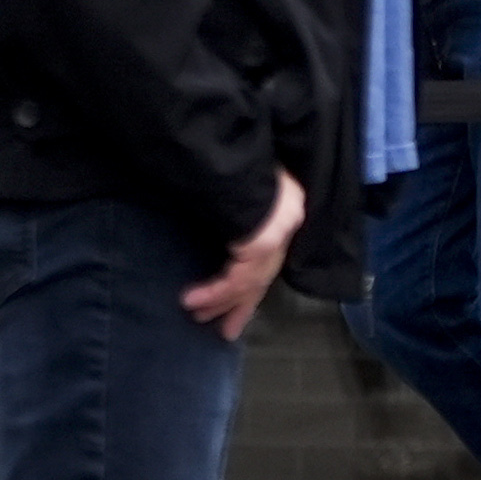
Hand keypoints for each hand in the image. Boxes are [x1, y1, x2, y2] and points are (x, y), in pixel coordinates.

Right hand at [185, 168, 307, 342]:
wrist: (232, 151)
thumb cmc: (233, 161)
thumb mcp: (237, 184)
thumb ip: (235, 208)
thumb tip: (228, 230)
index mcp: (284, 208)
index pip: (267, 253)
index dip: (251, 279)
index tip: (237, 300)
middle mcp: (286, 222)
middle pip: (263, 273)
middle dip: (239, 302)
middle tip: (224, 328)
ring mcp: (277, 232)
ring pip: (249, 280)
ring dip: (220, 300)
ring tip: (197, 313)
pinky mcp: (261, 242)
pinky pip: (237, 277)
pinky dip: (215, 291)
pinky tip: (195, 300)